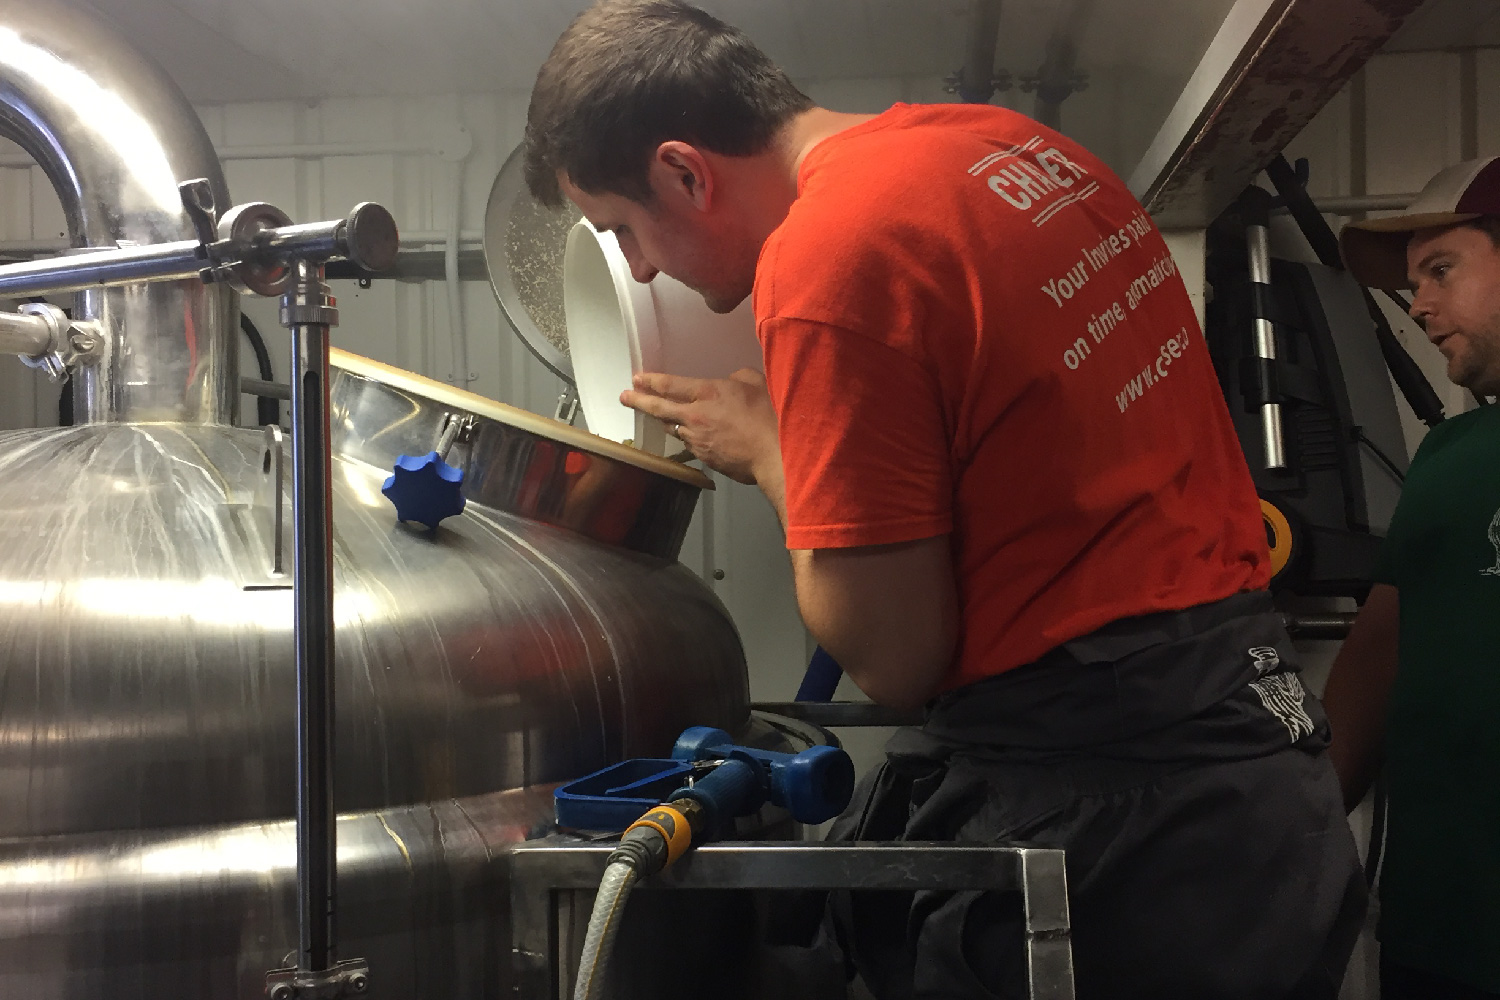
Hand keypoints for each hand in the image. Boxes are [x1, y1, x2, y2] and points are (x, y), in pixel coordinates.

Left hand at [621, 369, 780, 485]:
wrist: (774, 455)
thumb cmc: (769, 417)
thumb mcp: (756, 383)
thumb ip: (738, 377)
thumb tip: (730, 381)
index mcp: (707, 393)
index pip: (669, 385)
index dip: (651, 381)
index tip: (637, 379)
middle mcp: (695, 416)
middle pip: (659, 409)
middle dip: (639, 401)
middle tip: (625, 397)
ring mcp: (697, 440)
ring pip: (674, 428)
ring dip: (666, 421)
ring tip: (659, 416)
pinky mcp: (705, 458)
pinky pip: (691, 444)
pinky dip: (689, 437)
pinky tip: (693, 436)